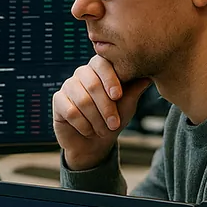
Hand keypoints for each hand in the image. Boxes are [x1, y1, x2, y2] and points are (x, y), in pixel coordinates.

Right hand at [53, 55, 151, 170]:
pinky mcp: (58, 100)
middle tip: (114, 125)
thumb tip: (148, 75)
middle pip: (92, 85)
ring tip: (103, 130)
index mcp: (100, 69)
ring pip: (82, 100)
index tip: (118, 96)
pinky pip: (71, 111)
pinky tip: (89, 131)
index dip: (110, 79)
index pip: (102, 64)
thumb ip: (135, 89)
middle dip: (106, 108)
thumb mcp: (128, 105)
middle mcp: (82, 73)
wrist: (95, 142)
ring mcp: (68, 86)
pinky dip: (83, 125)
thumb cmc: (113, 119)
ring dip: (96, 119)